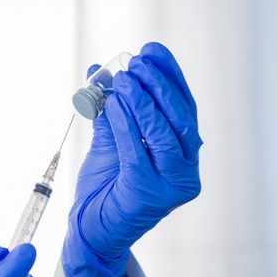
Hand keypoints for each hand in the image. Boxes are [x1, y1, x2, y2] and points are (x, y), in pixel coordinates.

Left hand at [63, 42, 201, 276]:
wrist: (91, 227)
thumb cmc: (105, 184)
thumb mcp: (110, 138)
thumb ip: (110, 107)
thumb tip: (100, 69)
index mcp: (182, 153)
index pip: (184, 107)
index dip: (171, 76)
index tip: (153, 49)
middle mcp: (186, 169)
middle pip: (181, 118)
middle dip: (160, 86)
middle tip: (137, 63)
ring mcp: (172, 185)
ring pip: (165, 135)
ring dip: (145, 103)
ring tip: (126, 80)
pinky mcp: (151, 195)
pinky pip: (138, 153)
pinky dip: (127, 126)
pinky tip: (114, 106)